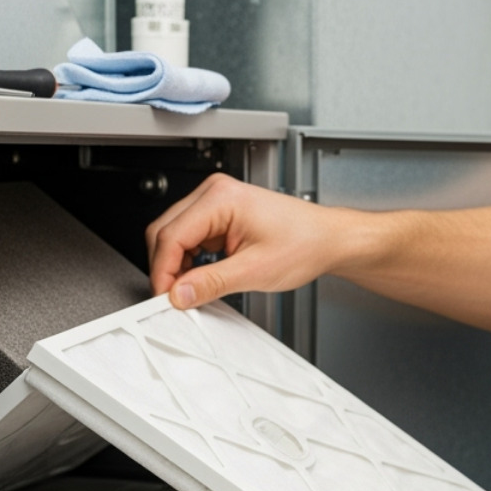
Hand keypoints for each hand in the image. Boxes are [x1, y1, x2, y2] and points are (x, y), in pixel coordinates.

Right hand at [144, 173, 368, 305]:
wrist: (328, 239)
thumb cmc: (305, 243)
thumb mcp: (255, 271)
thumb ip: (211, 283)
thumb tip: (179, 294)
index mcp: (220, 197)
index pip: (171, 235)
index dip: (163, 271)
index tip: (164, 297)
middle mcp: (214, 192)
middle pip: (165, 231)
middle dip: (166, 268)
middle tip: (174, 298)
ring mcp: (216, 201)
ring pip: (175, 235)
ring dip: (178, 264)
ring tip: (191, 289)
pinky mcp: (219, 214)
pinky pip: (190, 237)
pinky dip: (189, 260)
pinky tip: (201, 276)